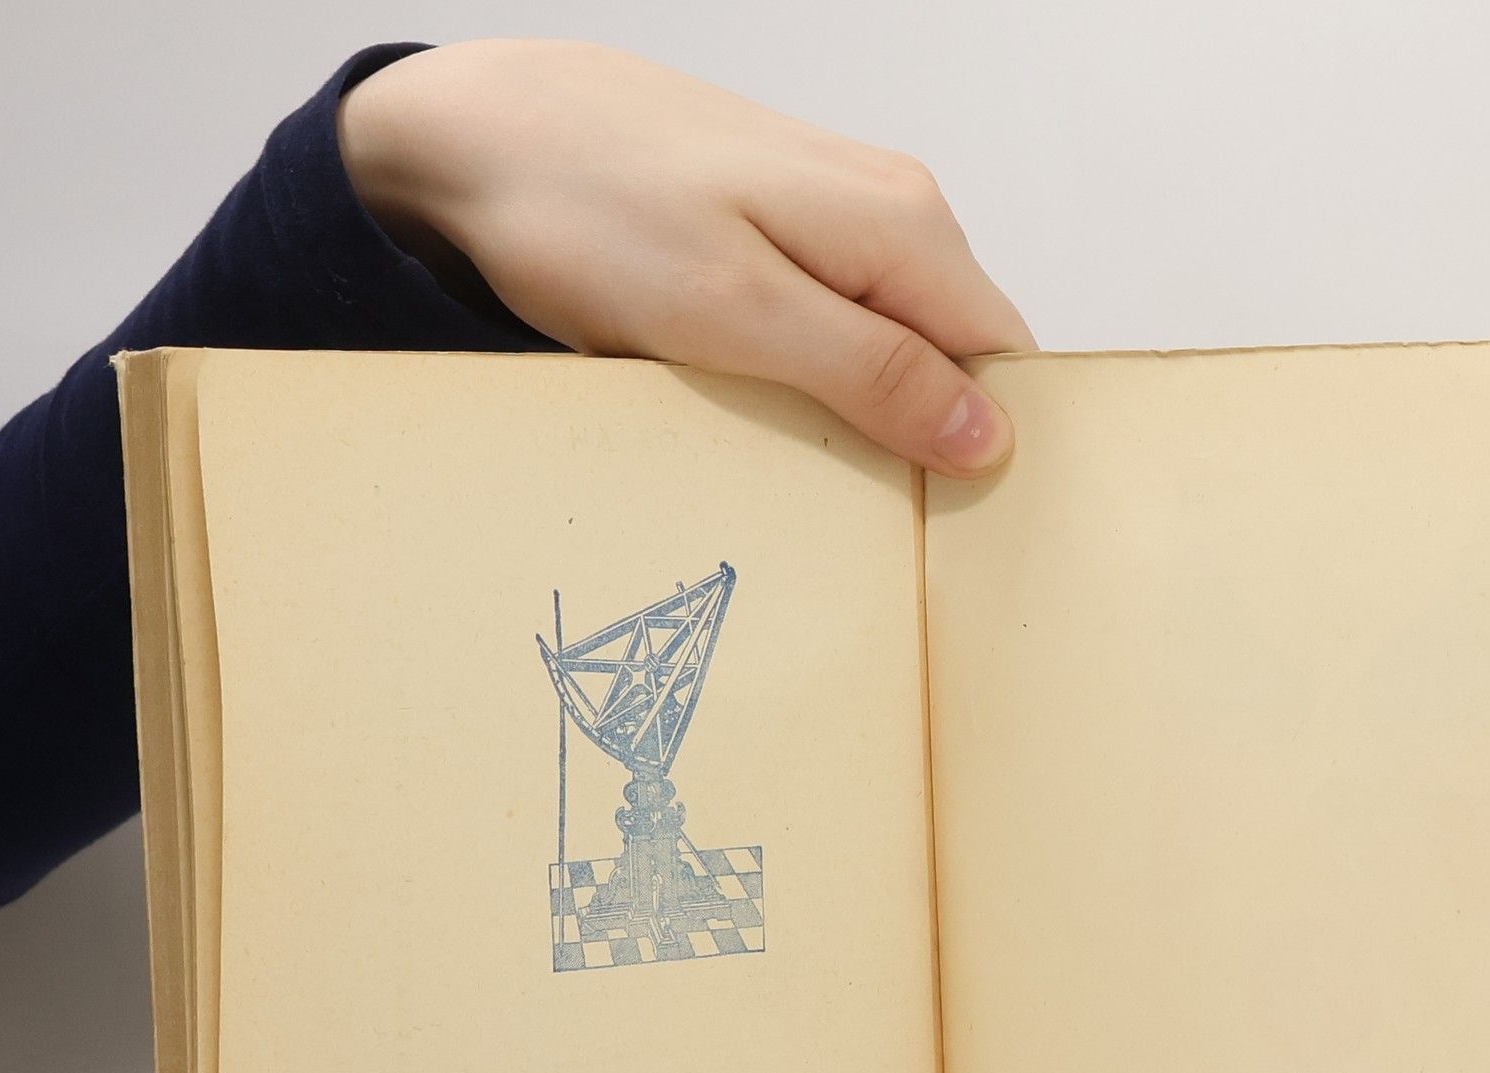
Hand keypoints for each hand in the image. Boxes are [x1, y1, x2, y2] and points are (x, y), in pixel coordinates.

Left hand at [337, 41, 1034, 476]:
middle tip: (855, 512)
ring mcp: (838, 214)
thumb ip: (871, 372)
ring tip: (801, 466)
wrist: (483, 129)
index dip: (986, 449)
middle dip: (924, 439)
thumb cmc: (593, 214)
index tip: (941, 526)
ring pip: (897, 343)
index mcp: (907, 229)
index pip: (1005, 364)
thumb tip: (987, 435)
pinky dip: (812, 379)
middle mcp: (893, 210)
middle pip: (957, 356)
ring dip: (863, 414)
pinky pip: (836, 324)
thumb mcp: (738, 314)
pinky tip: (763, 407)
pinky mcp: (783, 227)